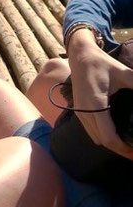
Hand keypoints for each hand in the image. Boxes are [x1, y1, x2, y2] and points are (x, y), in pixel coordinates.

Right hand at [68, 30, 132, 159]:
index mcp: (95, 104)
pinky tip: (116, 136)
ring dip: (112, 145)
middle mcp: (84, 111)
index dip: (124, 149)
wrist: (80, 56)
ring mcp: (79, 111)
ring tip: (129, 147)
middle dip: (121, 150)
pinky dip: (103, 138)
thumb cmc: (102, 64)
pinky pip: (91, 131)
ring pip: (96, 138)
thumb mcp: (123, 73)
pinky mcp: (78, 110)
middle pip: (103, 141)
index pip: (109, 137)